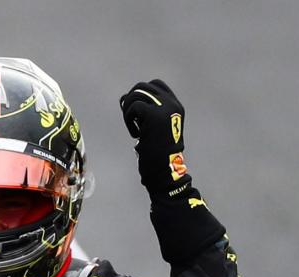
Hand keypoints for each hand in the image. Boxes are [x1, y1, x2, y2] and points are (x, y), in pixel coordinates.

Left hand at [119, 80, 191, 200]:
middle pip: (142, 86)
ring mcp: (164, 108)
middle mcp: (172, 104)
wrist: (164, 171)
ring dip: (128, 111)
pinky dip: (128, 120)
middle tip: (132, 121)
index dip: (141, 94)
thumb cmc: (156, 154)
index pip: (155, 84)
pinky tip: (135, 135)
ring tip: (134, 129)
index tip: (137, 114)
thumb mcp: (151, 128)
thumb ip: (142, 112)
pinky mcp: (154, 115)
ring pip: (136, 94)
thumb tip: (123, 98)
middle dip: (130, 101)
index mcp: (175, 106)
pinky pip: (133, 107)